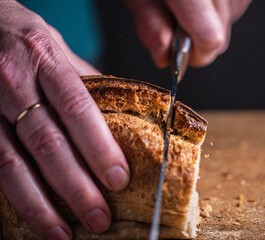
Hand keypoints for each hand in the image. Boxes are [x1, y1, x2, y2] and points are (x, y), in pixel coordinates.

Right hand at [0, 1, 129, 238]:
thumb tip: (118, 109)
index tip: (118, 179)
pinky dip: (12, 197)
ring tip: (64, 234)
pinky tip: (30, 215)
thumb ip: (83, 79)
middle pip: (48, 144)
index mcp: (43, 58)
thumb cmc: (19, 34)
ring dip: (41, 205)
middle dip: (76, 187)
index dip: (99, 147)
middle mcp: (12, 81)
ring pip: (11, 164)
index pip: (78, 108)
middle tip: (99, 217)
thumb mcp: (55, 45)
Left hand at [126, 0, 251, 67]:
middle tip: (175, 18)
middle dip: (193, 40)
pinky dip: (215, 11)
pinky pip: (232, 11)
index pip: (209, 39)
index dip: (190, 55)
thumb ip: (150, 24)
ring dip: (206, 23)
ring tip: (188, 1)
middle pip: (219, 39)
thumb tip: (164, 57)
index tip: (174, 54)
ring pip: (226, 26)